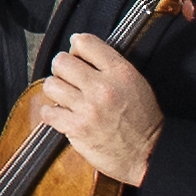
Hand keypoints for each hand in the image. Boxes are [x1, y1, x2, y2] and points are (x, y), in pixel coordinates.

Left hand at [32, 33, 160, 186]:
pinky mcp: (76, 128)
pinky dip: (51, 113)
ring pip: (51, 85)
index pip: (86, 42)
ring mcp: (88, 108)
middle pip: (61, 62)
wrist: (148, 153)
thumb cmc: (142, 119)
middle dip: (62, 69)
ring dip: (55, 90)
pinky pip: (48, 111)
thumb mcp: (135, 82)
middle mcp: (103, 87)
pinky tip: (62, 114)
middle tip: (69, 79)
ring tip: (66, 97)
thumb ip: (109, 65)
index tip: (76, 55)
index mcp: (121, 72)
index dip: (77, 47)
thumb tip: (79, 47)